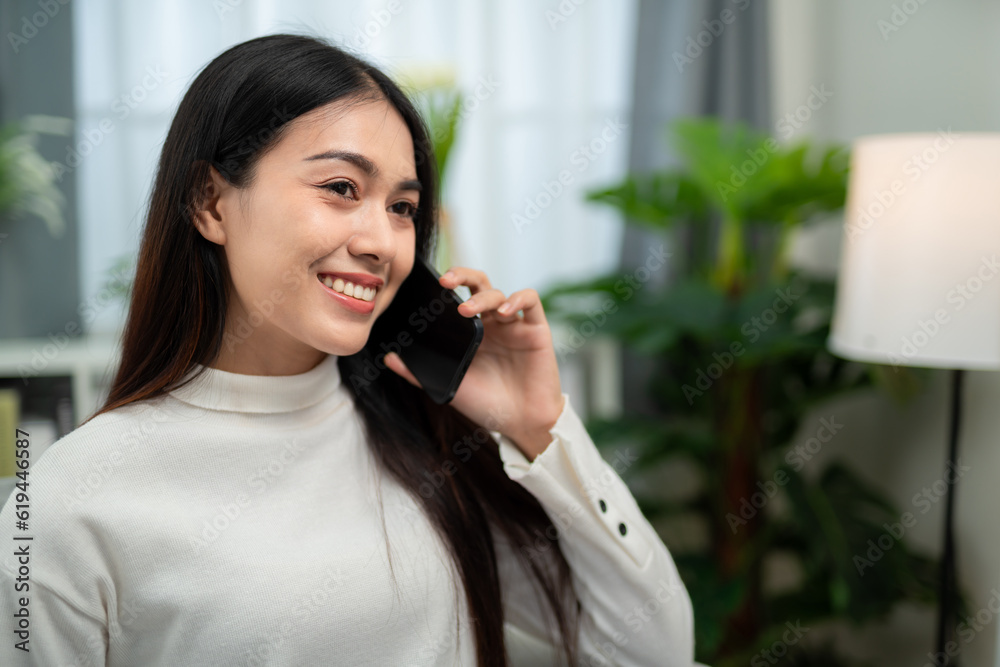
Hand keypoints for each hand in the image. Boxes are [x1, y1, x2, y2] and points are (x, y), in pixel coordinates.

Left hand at [383, 266, 564, 461]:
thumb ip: (419, 374)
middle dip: (462, 276)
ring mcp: (515, 325)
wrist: (521, 424)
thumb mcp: (450, 387)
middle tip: (446, 281)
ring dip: (482, 297)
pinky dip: (517, 298)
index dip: (448, 286)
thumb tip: (388, 358)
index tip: (430, 286)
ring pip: (499, 293)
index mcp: (471, 331)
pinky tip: (504, 311)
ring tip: (467, 310)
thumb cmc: (487, 404)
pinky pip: (531, 301)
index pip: (459, 296)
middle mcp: (492, 323)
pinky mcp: (537, 330)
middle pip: (479, 284)